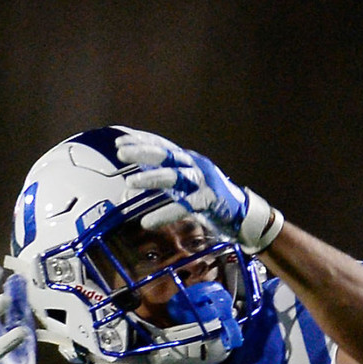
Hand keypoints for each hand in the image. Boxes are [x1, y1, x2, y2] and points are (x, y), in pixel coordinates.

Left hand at [114, 132, 282, 252]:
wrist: (243, 214)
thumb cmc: (209, 198)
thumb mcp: (184, 184)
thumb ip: (163, 178)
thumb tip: (134, 180)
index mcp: (188, 159)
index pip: (162, 145)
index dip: (141, 141)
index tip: (119, 141)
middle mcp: (196, 165)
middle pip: (167, 154)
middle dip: (143, 152)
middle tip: (121, 152)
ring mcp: (205, 182)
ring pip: (176, 176)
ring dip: (153, 178)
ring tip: (130, 182)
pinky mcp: (211, 200)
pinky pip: (186, 206)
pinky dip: (165, 213)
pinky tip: (148, 221)